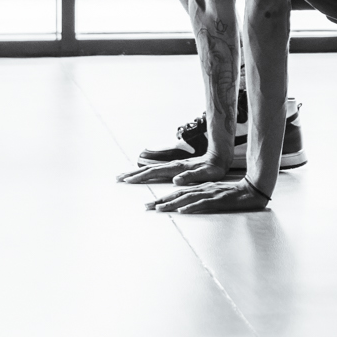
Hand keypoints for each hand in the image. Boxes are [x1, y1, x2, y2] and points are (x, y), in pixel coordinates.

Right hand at [116, 156, 235, 184]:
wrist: (218, 156)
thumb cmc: (213, 168)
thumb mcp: (205, 174)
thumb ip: (190, 176)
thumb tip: (176, 180)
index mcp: (176, 168)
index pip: (153, 172)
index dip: (140, 177)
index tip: (127, 180)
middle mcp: (171, 165)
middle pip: (147, 169)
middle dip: (132, 173)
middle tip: (117, 178)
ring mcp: (172, 166)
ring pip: (150, 169)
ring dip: (136, 173)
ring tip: (125, 176)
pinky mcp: (174, 167)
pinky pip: (156, 171)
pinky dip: (146, 173)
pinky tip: (142, 175)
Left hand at [146, 178, 272, 213]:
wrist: (253, 190)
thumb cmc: (234, 195)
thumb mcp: (214, 196)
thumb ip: (201, 200)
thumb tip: (186, 207)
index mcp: (201, 188)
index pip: (178, 193)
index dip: (163, 199)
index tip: (150, 205)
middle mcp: (203, 189)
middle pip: (178, 195)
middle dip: (161, 201)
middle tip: (146, 207)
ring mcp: (210, 194)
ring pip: (187, 199)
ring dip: (172, 204)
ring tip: (159, 209)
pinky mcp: (219, 200)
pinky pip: (203, 204)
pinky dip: (192, 207)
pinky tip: (183, 210)